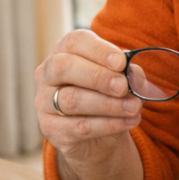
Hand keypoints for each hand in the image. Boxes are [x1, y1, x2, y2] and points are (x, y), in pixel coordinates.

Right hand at [35, 29, 141, 167]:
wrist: (98, 137)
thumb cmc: (107, 97)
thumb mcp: (121, 80)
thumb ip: (128, 74)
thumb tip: (133, 74)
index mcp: (63, 52)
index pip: (74, 42)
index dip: (98, 50)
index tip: (121, 62)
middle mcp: (47, 74)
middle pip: (63, 67)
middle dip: (97, 76)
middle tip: (123, 86)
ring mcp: (44, 102)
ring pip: (71, 99)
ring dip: (108, 104)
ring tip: (134, 107)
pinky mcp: (50, 128)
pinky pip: (79, 126)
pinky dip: (108, 124)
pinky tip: (128, 122)